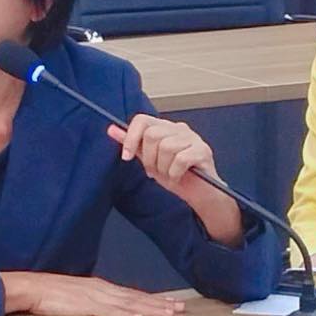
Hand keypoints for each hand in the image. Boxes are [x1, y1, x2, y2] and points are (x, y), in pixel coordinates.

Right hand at [0, 271, 184, 315]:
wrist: (31, 287)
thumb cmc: (51, 293)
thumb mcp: (79, 296)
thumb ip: (95, 302)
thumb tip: (110, 309)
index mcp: (102, 288)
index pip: (133, 295)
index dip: (154, 300)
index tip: (172, 304)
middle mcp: (103, 290)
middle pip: (137, 298)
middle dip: (161, 304)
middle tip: (181, 309)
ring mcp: (96, 296)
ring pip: (129, 304)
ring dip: (150, 309)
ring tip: (169, 313)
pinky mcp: (85, 305)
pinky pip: (109, 311)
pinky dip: (125, 315)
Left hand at [108, 116, 243, 245]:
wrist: (200, 194)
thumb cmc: (176, 176)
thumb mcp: (149, 160)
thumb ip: (133, 144)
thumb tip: (112, 129)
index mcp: (166, 128)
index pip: (142, 120)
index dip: (131, 138)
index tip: (126, 157)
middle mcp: (180, 128)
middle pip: (152, 135)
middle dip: (149, 159)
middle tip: (155, 171)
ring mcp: (194, 138)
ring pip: (166, 147)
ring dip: (163, 168)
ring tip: (169, 175)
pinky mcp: (203, 151)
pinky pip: (180, 160)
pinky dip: (175, 174)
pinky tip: (179, 178)